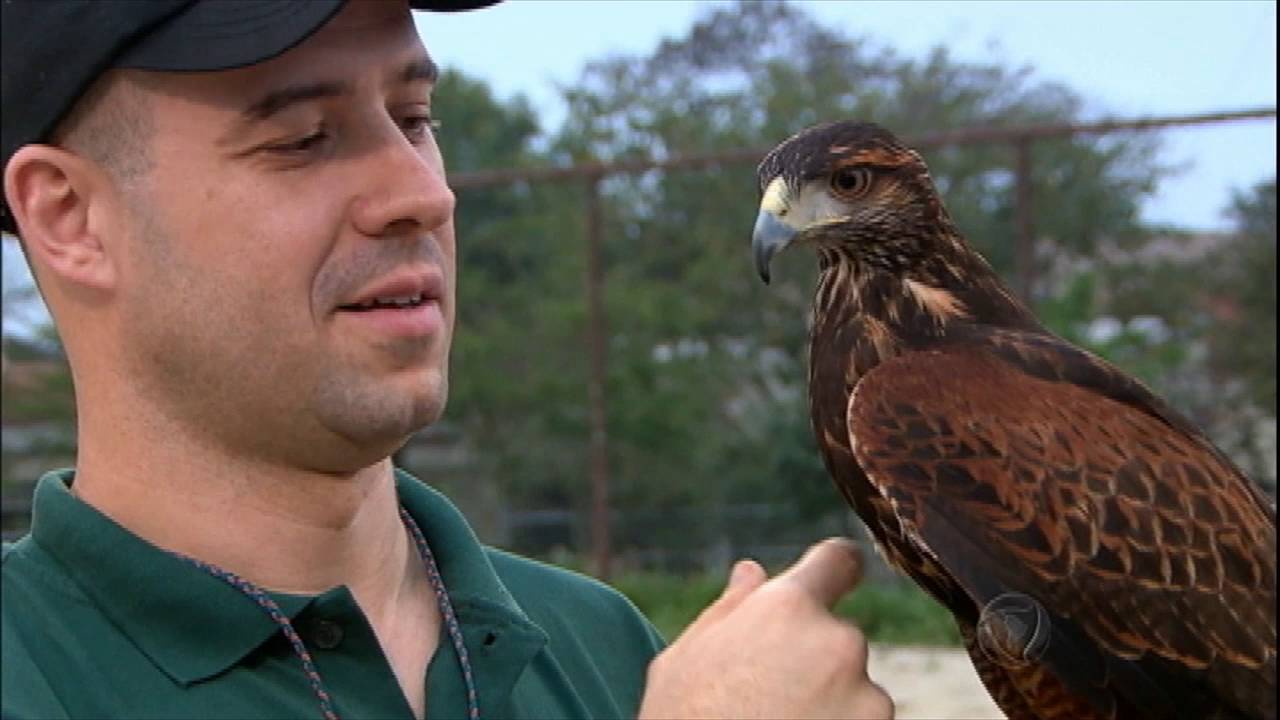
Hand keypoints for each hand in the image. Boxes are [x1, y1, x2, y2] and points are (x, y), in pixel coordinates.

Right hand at [637, 538, 893, 719]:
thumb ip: (729, 609)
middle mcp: (838, 642)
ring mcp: (867, 697)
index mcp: (787, 608)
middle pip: (837, 637)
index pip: (838, 562)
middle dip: (814, 660)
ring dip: (831, 703)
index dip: (834, 570)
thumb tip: (752, 572)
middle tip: (770, 696)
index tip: (837, 579)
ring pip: (855, 690)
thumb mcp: (686, 659)